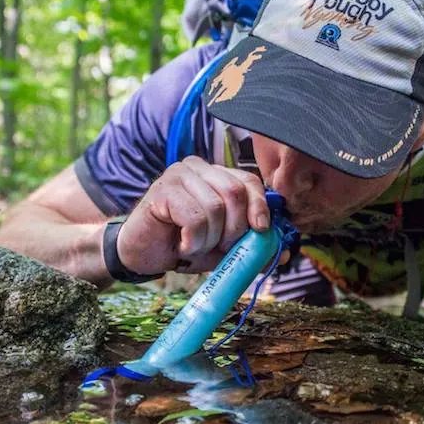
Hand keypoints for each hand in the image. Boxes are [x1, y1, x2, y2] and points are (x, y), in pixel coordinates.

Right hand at [115, 156, 270, 273]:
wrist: (142, 255)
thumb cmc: (182, 245)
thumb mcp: (222, 248)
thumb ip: (249, 247)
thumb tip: (281, 254)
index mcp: (216, 175)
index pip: (249, 180)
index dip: (260, 206)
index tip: (260, 230)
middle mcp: (198, 168)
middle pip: (235, 192)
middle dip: (235, 228)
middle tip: (220, 247)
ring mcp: (178, 175)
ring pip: (215, 207)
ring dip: (210, 239)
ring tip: (195, 246)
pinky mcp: (162, 190)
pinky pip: (194, 217)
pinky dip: (194, 240)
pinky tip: (182, 245)